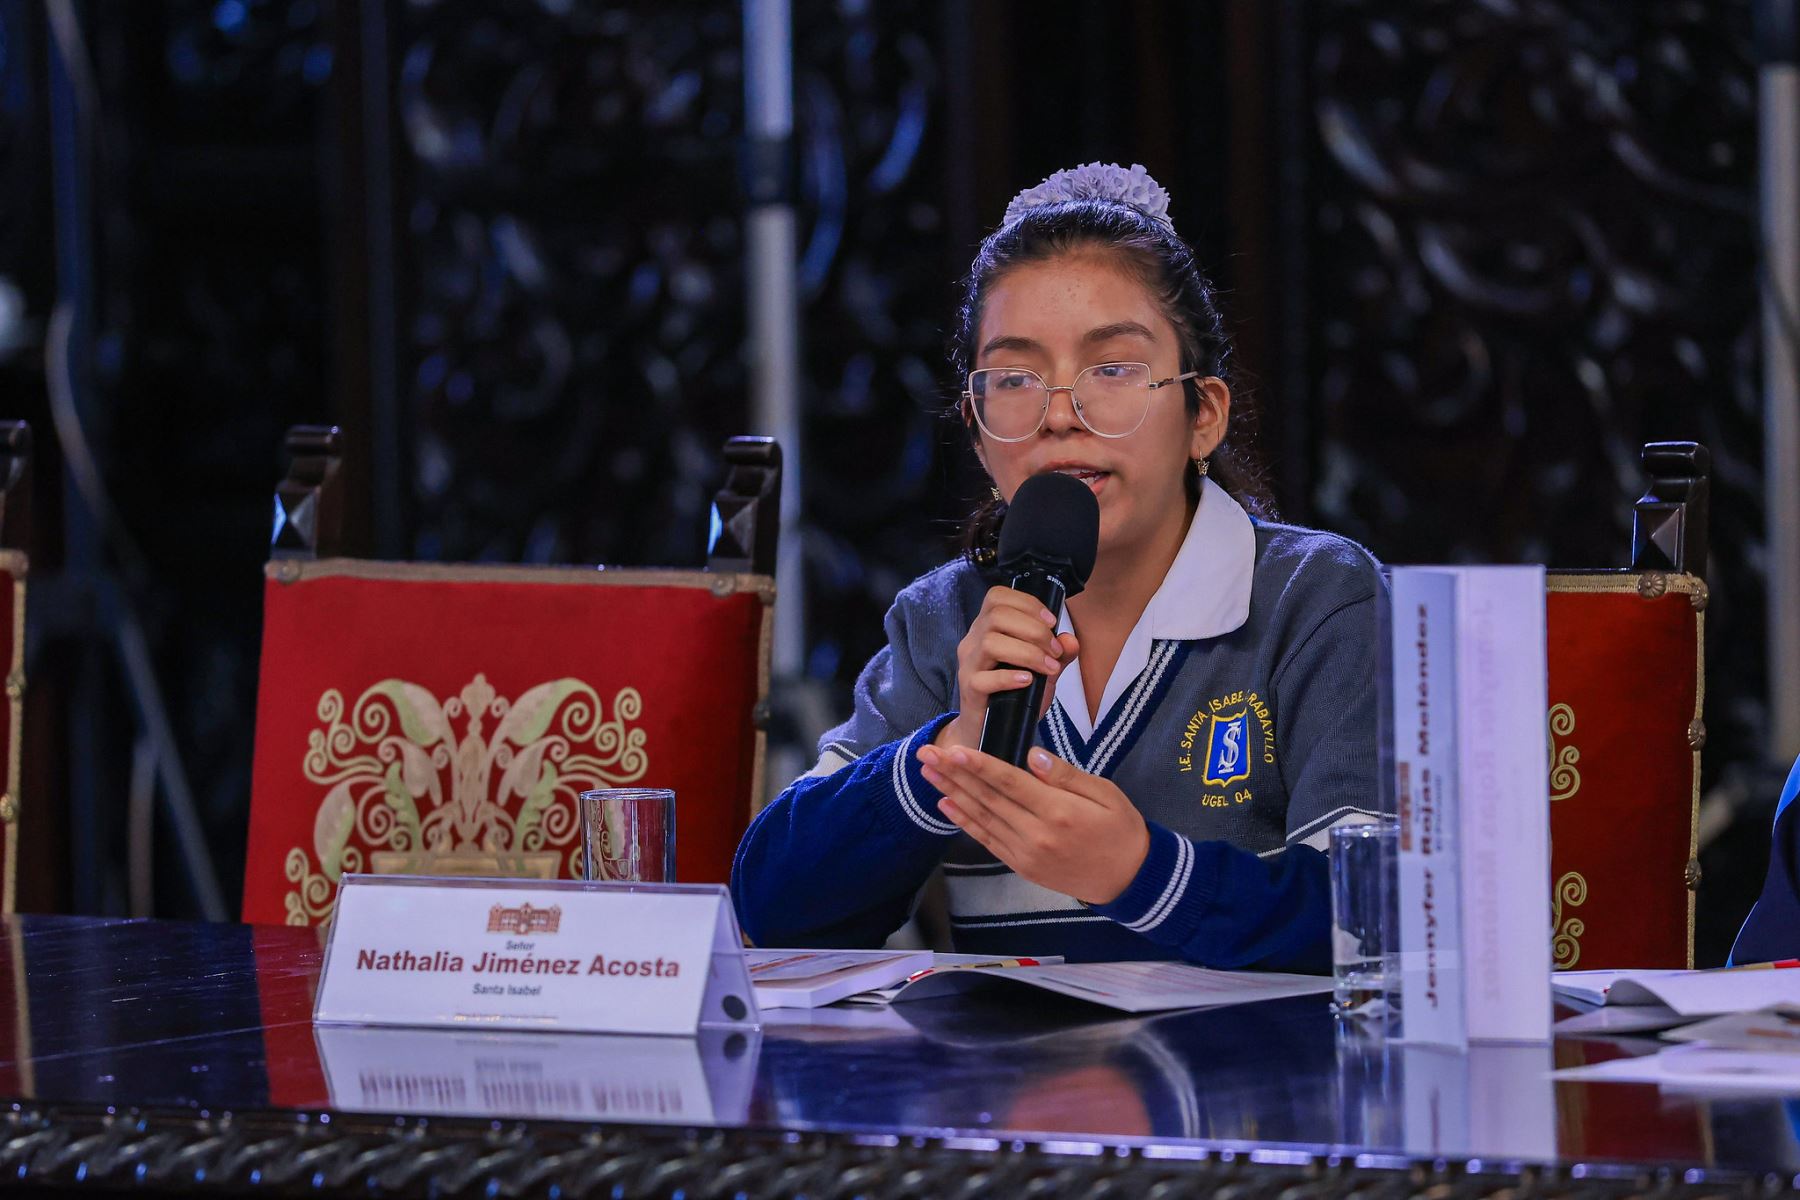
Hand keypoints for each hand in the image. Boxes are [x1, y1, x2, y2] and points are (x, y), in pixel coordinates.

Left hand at [915, 743, 1148, 905]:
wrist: (1129, 879)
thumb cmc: (1120, 829)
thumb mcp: (1105, 793)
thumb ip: (1065, 775)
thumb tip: (1032, 755)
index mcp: (1059, 812)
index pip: (1010, 783)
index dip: (979, 765)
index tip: (953, 749)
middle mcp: (1036, 835)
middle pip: (987, 798)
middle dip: (953, 773)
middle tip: (925, 753)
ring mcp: (1026, 854)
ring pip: (981, 817)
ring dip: (951, 792)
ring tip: (927, 772)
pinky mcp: (1021, 866)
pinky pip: (987, 840)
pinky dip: (964, 821)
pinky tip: (946, 803)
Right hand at [936, 586, 1080, 752]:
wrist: (991, 730)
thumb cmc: (1015, 694)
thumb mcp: (1043, 670)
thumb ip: (1059, 654)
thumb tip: (1070, 640)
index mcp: (987, 628)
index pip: (997, 597)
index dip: (1027, 603)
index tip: (1052, 622)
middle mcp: (973, 641)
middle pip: (996, 616)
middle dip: (1034, 630)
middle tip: (1054, 651)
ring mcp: (969, 665)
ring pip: (990, 643)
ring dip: (1027, 652)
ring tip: (1047, 667)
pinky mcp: (970, 690)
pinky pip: (985, 678)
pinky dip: (1010, 677)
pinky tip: (1027, 681)